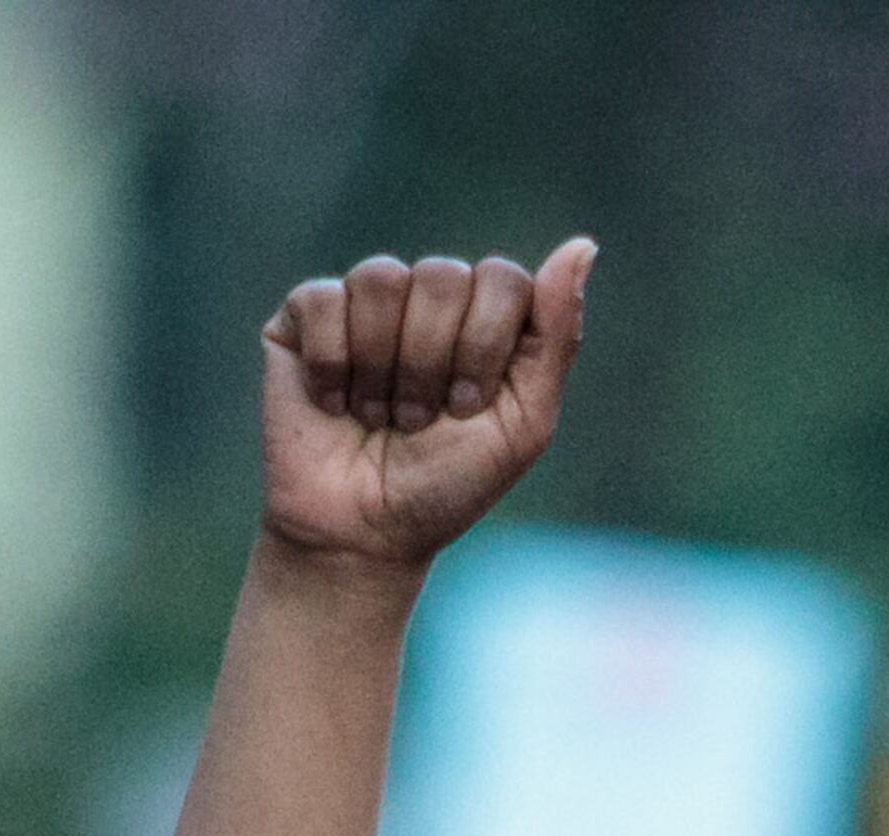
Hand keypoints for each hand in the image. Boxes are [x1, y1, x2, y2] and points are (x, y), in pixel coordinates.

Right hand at [257, 239, 591, 576]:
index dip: (483, 345)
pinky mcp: (305, 318)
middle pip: (441, 277)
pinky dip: (333, 365)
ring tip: (376, 417)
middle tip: (417, 422)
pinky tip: (333, 405)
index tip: (467, 408)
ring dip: (381, 368)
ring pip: (380, 279)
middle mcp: (425, 299)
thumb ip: (555, 338)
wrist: (360, 538)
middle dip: (431, 364)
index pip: (502, 278)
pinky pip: (323, 300)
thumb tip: (584, 244)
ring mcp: (364, 303)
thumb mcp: (522, 425)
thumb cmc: (443, 488)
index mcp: (482, 317)